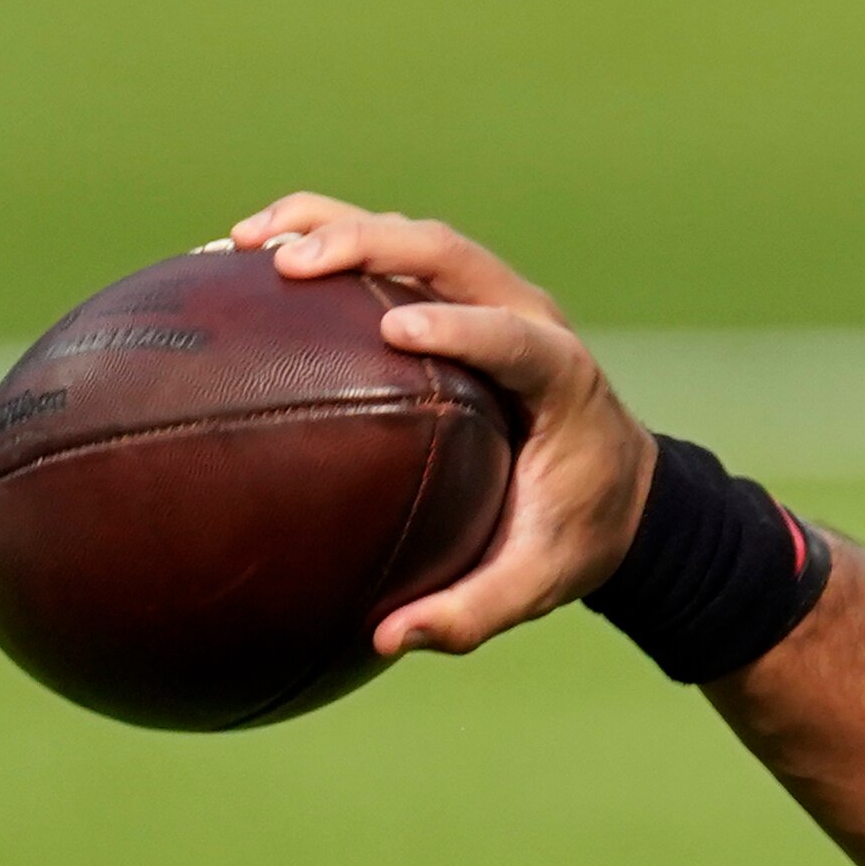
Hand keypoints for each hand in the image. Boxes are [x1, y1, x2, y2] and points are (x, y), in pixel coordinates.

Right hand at [233, 194, 658, 657]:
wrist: (622, 487)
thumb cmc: (579, 532)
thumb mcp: (541, 581)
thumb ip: (474, 612)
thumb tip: (388, 640)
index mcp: (562, 378)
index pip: (515, 337)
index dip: (461, 326)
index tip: (396, 331)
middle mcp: (529, 317)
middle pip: (451, 254)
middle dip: (369, 245)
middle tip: (286, 264)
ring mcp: (492, 296)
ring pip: (414, 236)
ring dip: (331, 226)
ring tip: (242, 245)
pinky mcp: (457, 298)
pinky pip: (391, 254)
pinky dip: (323, 240)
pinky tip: (243, 261)